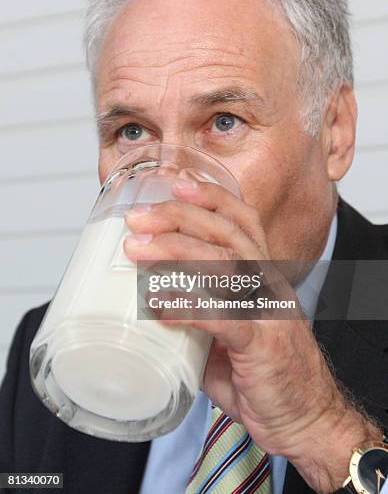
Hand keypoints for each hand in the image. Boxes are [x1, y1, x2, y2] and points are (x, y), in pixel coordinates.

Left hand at [124, 178, 380, 492]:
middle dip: (180, 218)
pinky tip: (159, 307)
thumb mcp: (232, 330)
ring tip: (137, 251)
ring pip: (225, 265)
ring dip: (176, 252)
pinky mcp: (260, 346)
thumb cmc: (266, 371)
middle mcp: (267, 285)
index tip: (176, 182)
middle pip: (227, 234)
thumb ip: (200, 310)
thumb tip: (155, 302)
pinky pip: (223, 319)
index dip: (211, 197)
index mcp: (262, 275)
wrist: (306, 416)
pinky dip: (188, 309)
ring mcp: (267, 312)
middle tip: (138, 219)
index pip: (242, 221)